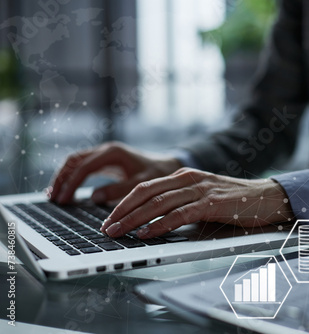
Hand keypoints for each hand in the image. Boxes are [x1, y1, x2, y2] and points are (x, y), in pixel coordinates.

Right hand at [49, 142, 181, 203]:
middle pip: (74, 161)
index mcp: (113, 153)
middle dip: (62, 179)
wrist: (169, 167)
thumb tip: (94, 197)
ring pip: (76, 162)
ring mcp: (105, 154)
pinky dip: (72, 176)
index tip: (64, 200)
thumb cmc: (158, 175)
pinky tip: (66, 190)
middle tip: (54, 198)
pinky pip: (83, 166)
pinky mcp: (106, 161)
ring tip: (54, 195)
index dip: (72, 184)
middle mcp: (106, 150)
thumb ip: (119, 191)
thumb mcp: (141, 184)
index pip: (84, 167)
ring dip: (64, 177)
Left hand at [100, 168, 292, 238]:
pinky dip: (161, 224)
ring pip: (159, 202)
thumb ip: (180, 203)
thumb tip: (153, 222)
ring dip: (135, 218)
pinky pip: (180, 213)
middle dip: (122, 211)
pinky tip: (147, 233)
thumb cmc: (233, 201)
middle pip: (146, 192)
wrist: (266, 197)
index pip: (145, 187)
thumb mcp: (202, 197)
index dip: (123, 202)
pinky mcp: (211, 203)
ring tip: (119, 232)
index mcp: (184, 175)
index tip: (109, 218)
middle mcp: (189, 178)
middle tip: (106, 228)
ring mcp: (200, 189)